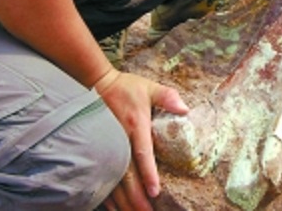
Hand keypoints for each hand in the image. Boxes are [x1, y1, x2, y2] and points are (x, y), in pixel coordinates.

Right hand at [95, 69, 188, 210]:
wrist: (96, 83)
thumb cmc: (126, 87)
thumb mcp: (149, 87)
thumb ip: (167, 97)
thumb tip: (185, 109)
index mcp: (135, 125)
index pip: (142, 153)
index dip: (148, 174)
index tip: (155, 191)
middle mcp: (119, 139)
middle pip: (126, 175)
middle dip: (136, 197)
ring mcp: (105, 147)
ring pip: (112, 180)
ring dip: (122, 200)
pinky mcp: (97, 151)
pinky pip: (100, 177)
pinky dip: (107, 194)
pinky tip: (114, 207)